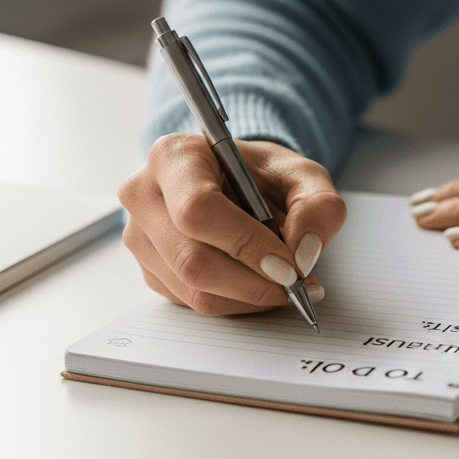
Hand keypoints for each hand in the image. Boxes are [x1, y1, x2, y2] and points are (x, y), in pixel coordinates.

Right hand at [119, 134, 345, 315]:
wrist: (241, 181)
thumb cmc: (264, 173)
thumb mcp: (304, 175)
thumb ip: (318, 206)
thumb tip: (304, 253)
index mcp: (174, 155)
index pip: (197, 209)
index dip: (245, 243)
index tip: (288, 265)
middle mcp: (144, 195)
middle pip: (190, 258)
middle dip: (252, 281)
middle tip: (296, 285)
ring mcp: (140, 237)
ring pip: (192, 289)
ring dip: (248, 297)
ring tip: (289, 286)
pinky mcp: (150, 270)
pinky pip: (191, 302)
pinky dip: (236, 302)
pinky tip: (262, 286)